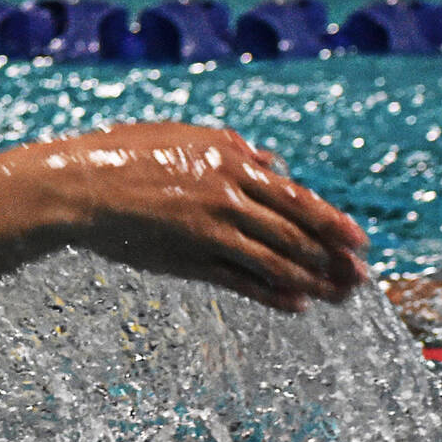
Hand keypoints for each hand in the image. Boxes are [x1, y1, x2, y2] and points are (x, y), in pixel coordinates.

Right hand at [7, 122, 370, 312]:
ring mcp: (211, 228)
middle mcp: (229, 194)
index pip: (297, 196)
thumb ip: (232, 150)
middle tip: (362, 276)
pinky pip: (242, 280)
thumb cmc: (125, 154)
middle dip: (335, 256)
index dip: (332, 222)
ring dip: (314, 279)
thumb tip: (273, 162)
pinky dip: (274, 293)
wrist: (79, 185)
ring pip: (277, 258)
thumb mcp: (185, 137)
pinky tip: (296, 305)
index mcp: (231, 160)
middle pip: (297, 231)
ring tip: (337, 296)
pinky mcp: (189, 258)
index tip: (358, 240)